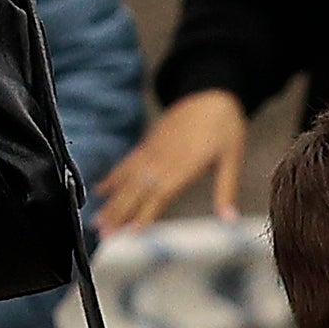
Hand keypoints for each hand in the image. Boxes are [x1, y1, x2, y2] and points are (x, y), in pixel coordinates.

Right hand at [96, 89, 249, 230]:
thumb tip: (229, 220)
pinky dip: (112, 178)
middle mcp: (163, 160)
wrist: (211, 93)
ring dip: (111, 202)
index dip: (144, 214)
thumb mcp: (232, 158)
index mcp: (184, 165)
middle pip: (136, 191)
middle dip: (118, 214)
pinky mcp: (147, 145)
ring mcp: (152, 151)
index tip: (130, 233)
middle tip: (103, 235)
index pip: (160, 195)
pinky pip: (126, 164)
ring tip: (96, 222)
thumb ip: (226, 190)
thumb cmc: (225, 126)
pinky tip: (100, 191)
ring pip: (126, 180)